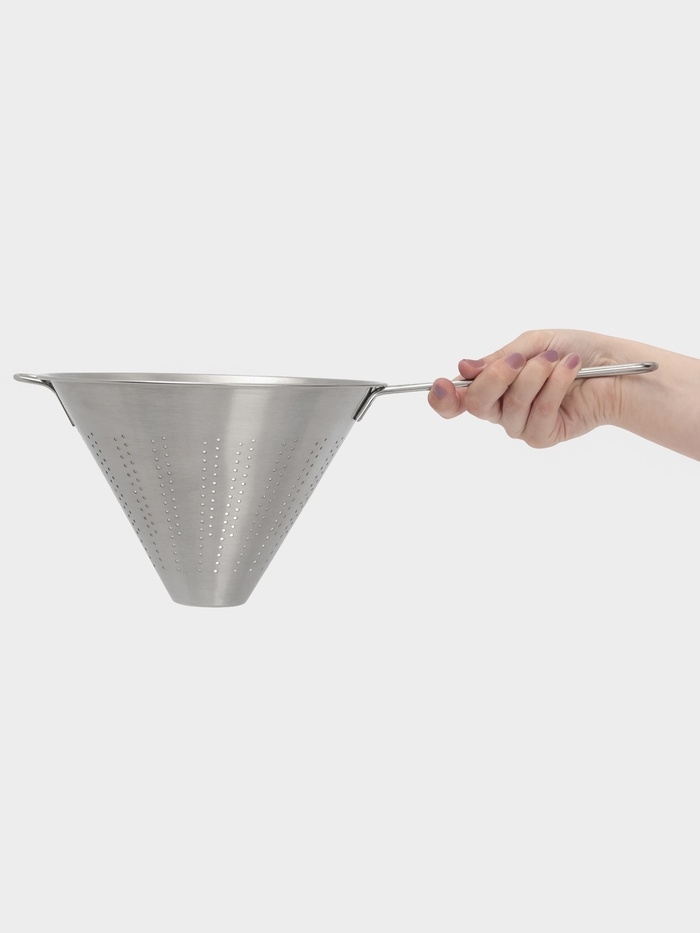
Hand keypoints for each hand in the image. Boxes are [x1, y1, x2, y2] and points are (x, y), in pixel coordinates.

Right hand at [428, 329, 627, 447]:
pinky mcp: (543, 436)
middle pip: (476, 403)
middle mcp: (501, 409)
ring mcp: (521, 425)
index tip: (442, 384)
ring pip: (511, 404)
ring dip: (537, 375)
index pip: (456, 400)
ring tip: (559, 360)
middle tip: (523, 357)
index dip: (442, 397)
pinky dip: (556, 387)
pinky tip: (571, 372)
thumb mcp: (533, 343)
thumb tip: (465, 369)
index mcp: (493, 386)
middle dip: (497, 375)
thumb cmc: (574, 350)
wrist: (615, 366)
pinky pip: (538, 413)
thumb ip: (499, 358)